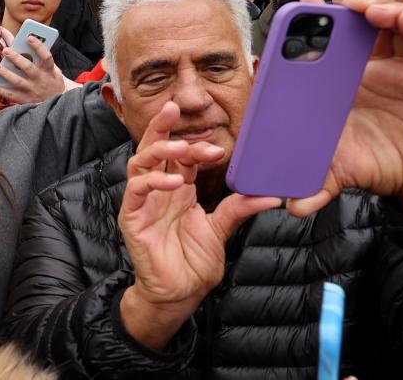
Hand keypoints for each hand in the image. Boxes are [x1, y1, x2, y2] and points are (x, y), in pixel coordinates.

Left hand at [0, 35, 65, 103]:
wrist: (56, 103)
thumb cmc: (49, 80)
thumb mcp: (50, 68)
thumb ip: (36, 55)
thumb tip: (15, 39)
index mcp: (49, 70)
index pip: (46, 56)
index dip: (38, 46)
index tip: (29, 37)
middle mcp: (41, 79)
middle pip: (28, 68)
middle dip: (16, 59)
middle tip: (5, 50)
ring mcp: (33, 91)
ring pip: (18, 82)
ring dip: (6, 74)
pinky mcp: (25, 100)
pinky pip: (11, 95)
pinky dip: (0, 91)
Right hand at [119, 103, 280, 348]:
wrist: (180, 294)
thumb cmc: (193, 262)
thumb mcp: (221, 228)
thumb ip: (239, 208)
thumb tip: (270, 194)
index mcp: (178, 189)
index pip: (180, 156)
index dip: (195, 146)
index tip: (218, 149)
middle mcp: (158, 191)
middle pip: (154, 148)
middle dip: (162, 126)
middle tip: (174, 108)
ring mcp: (143, 202)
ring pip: (141, 161)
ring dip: (158, 149)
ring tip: (179, 149)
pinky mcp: (132, 217)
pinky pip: (137, 190)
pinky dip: (153, 181)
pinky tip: (172, 183)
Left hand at [286, 0, 402, 220]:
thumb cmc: (382, 163)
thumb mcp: (343, 170)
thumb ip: (317, 182)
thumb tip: (290, 206)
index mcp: (346, 78)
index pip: (331, 40)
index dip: (316, 22)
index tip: (299, 7)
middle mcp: (377, 64)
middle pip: (360, 20)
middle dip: (343, 5)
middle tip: (324, 3)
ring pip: (393, 18)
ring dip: (375, 4)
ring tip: (359, 7)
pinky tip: (396, 17)